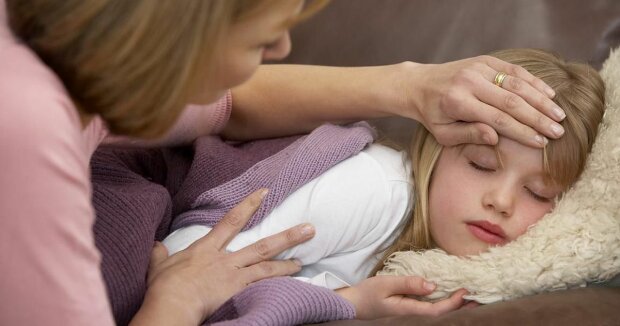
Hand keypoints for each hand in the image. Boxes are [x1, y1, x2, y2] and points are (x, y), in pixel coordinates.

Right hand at [131, 189, 314, 325]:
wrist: (171, 304)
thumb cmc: (164, 287)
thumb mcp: (158, 266)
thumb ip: (159, 254)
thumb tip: (154, 245)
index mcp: (206, 249)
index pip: (231, 221)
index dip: (249, 205)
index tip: (265, 192)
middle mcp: (226, 260)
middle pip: (262, 245)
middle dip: (287, 236)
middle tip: (309, 228)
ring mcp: (234, 276)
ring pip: (267, 266)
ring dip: (288, 262)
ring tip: (303, 260)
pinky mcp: (237, 293)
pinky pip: (263, 287)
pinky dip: (277, 284)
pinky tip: (290, 285)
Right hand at [336, 275, 468, 319]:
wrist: (352, 304)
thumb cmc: (367, 294)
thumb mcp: (386, 284)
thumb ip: (409, 284)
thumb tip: (432, 285)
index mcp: (408, 310)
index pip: (437, 310)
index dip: (454, 303)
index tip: (466, 291)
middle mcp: (411, 314)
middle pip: (441, 314)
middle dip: (459, 306)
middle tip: (477, 296)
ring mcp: (409, 313)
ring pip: (436, 310)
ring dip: (452, 304)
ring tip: (467, 295)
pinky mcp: (407, 309)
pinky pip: (428, 306)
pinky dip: (441, 301)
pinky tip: (446, 295)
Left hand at [399, 55, 565, 147]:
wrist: (419, 84)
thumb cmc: (433, 115)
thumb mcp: (443, 133)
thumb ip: (469, 135)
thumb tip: (496, 137)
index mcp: (458, 103)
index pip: (497, 119)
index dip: (522, 132)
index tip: (541, 143)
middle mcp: (469, 82)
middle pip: (511, 102)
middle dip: (538, 118)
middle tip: (558, 132)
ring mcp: (478, 68)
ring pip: (516, 84)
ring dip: (541, 100)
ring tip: (559, 115)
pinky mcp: (485, 60)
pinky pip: (513, 70)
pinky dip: (533, 82)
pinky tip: (549, 94)